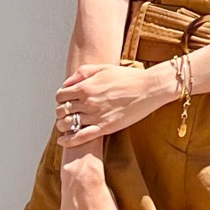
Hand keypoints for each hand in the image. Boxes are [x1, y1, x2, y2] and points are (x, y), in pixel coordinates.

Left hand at [55, 63, 171, 146]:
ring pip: (67, 124)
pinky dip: (68, 141)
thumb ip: (82, 73)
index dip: (60, 99)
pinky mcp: (105, 127)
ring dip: (63, 126)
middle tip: (66, 114)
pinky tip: (63, 141)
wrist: (149, 88)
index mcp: (86, 86)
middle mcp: (87, 101)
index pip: (60, 95)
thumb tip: (67, 83)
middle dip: (60, 112)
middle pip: (61, 111)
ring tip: (67, 126)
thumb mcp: (103, 68)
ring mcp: (95, 115)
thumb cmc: (129, 78)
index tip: (65, 101)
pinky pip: (80, 137)